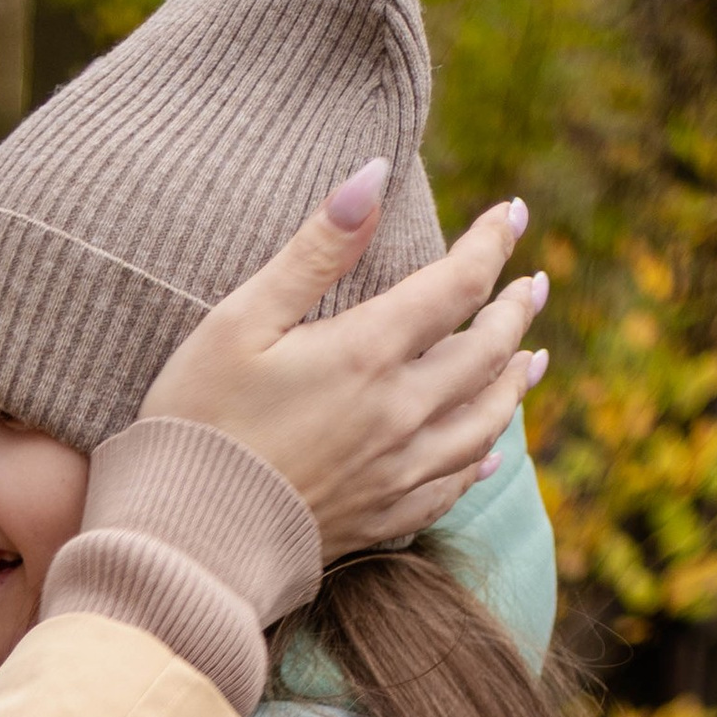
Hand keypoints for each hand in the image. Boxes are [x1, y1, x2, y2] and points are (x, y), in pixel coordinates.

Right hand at [143, 168, 549, 561]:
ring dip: (514, 385)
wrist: (183, 541)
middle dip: (515, 311)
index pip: (457, 284)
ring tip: (532, 359)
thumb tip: (374, 175)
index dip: (490, 243)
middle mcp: (400, 413)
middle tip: (533, 285)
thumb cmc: (198, 420)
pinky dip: (480, 462)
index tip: (510, 213)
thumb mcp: (242, 320)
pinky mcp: (380, 519)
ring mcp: (396, 472)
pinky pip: (451, 488)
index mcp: (368, 354)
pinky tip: (490, 454)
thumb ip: (316, 249)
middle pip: (485, 353)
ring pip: (483, 423)